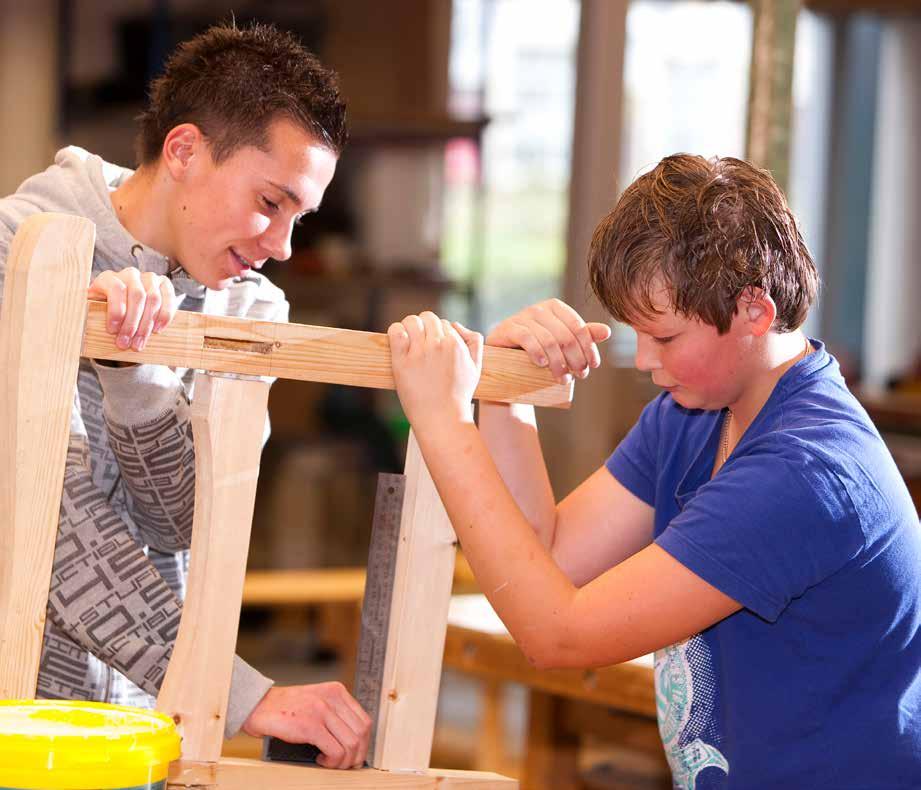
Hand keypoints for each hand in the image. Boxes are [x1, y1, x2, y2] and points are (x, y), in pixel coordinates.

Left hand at [87, 267, 176, 351]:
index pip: (116, 289)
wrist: (122, 304)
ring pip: (153, 299)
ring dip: (147, 324)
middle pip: (137, 296)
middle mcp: (130, 274)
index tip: (112, 331)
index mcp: (109, 277)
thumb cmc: (105, 309)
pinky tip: (158, 330)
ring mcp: (149, 278)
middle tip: (127, 344)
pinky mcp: (164, 284)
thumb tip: (84, 327)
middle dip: (132, 323)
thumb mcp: (92, 309)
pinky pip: (168, 298)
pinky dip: (165, 315)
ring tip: (140, 342)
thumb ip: (89, 313)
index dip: (116, 311)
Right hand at [242, 682, 371, 768]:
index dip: (364, 743)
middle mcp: (332, 698)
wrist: (257, 705)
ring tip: (330, 763)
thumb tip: (354, 742)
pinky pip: (335, 751)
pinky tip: (320, 759)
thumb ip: (334, 713)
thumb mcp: (317, 701)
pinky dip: (331, 761)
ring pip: (351, 744)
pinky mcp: (310, 726)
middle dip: (356, 755)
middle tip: (344, 764)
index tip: (355, 755)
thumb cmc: (285, 709)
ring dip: (343, 761)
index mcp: (337, 691)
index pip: (364, 721)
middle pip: (361, 733)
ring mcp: (322, 710)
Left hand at [388, 311, 482, 429]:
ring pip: (412, 321)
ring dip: (410, 327)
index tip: (434, 347)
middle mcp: (438, 345)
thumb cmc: (458, 395)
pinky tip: (398, 341)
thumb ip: (474, 341)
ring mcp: (419, 352)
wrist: (442, 418)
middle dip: (425, 326)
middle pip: (428, 317)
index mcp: (456, 344)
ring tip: (409, 341)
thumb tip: (456, 325)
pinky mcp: (401, 361)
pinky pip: (396, 332)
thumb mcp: (476, 367)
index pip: (444, 323)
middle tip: (420, 342)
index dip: (439, 333)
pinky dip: (396, 331)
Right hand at [486, 299, 610, 384]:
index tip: (593, 366)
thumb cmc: (538, 350)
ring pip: (548, 340)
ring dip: (558, 362)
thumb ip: (582, 336)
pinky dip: (536, 352)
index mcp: (555, 308)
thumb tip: (607, 332)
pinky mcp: (507, 328)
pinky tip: (542, 364)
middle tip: (579, 376)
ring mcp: (521, 317)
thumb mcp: (562, 343)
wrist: (505, 359)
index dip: (588, 347)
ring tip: (562, 379)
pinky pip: (526, 338)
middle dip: (575, 358)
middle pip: (565, 335)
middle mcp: (539, 309)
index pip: (578, 326)